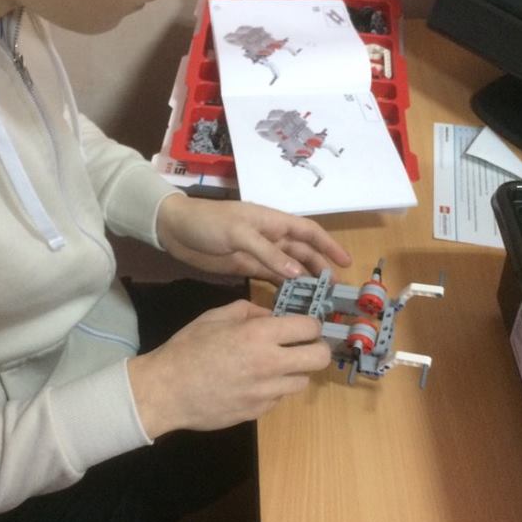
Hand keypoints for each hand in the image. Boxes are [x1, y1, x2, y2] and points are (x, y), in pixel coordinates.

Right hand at [127, 299, 330, 437]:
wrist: (166, 390)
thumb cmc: (188, 348)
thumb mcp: (215, 317)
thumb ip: (249, 311)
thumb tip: (272, 315)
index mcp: (259, 335)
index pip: (309, 327)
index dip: (311, 324)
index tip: (304, 325)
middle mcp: (270, 364)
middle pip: (319, 358)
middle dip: (316, 349)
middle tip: (303, 346)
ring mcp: (266, 392)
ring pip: (302, 380)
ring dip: (294, 371)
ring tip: (274, 365)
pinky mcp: (259, 412)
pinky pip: (279, 397)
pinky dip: (274, 388)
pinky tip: (253, 383)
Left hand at [156, 195, 350, 282]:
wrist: (175, 229)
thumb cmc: (208, 222)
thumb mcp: (238, 233)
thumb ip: (267, 253)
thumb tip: (298, 272)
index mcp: (273, 221)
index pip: (308, 232)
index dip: (328, 245)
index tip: (345, 263)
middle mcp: (271, 236)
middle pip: (303, 252)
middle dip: (320, 267)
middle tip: (333, 289)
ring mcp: (259, 252)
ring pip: (290, 266)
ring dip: (304, 279)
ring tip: (318, 298)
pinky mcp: (246, 266)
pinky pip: (272, 277)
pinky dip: (284, 287)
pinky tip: (292, 301)